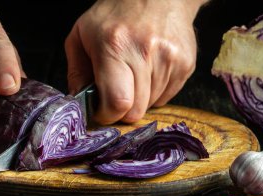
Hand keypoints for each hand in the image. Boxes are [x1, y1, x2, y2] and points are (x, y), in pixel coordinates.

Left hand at [65, 0, 205, 124]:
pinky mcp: (186, 64)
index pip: (118, 102)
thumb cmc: (116, 14)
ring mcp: (170, 59)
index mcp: (115, 45)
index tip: (102, 110)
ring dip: (140, 97)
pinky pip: (167, 97)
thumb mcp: (83, 35)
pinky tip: (150, 69)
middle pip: (136, 110)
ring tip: (135, 72)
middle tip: (117, 93)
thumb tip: (80, 104)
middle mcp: (146, 52)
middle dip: (123, 110)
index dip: (107, 115)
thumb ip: (76, 72)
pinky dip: (155, 91)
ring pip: (152, 105)